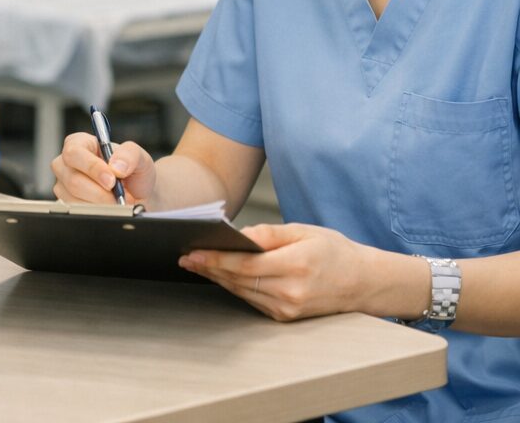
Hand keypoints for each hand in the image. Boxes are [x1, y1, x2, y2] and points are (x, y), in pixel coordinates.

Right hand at [51, 132, 156, 203]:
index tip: (111, 180)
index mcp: (80, 143)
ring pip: (74, 199)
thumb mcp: (139, 156)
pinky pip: (77, 213)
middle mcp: (67, 163)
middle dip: (100, 192)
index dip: (92, 167)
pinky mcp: (67, 203)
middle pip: (73, 180)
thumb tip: (116, 166)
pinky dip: (97, 213)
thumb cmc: (134, 173)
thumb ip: (130, 154)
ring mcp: (64, 184)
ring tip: (116, 201)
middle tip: (118, 196)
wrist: (138, 196)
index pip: (74, 153)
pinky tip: (108, 208)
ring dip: (100, 204)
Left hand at [178, 222, 377, 320]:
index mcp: (296, 266)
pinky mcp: (286, 317)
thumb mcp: (303, 231)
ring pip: (242, 292)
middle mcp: (291, 292)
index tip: (192, 252)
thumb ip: (268, 233)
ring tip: (196, 263)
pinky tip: (220, 275)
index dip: (215, 259)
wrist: (363, 282)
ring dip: (217, 278)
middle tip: (185, 256)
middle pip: (239, 280)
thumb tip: (237, 235)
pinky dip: (234, 286)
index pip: (245, 265)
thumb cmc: (333, 250)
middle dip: (209, 268)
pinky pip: (252, 300)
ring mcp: (288, 309)